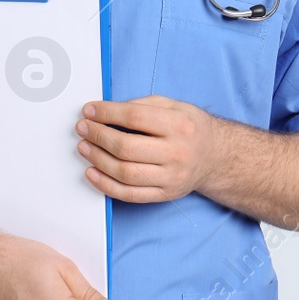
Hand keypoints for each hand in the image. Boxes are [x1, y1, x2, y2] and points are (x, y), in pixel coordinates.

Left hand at [75, 94, 223, 202]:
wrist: (215, 156)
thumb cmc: (190, 127)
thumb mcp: (174, 105)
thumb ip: (143, 105)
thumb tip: (107, 110)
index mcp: (179, 125)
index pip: (134, 118)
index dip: (107, 113)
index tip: (89, 110)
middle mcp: (176, 153)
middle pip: (126, 147)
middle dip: (98, 136)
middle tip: (82, 128)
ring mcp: (171, 177)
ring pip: (125, 173)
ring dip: (97, 159)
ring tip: (83, 147)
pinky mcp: (165, 195)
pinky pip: (129, 194)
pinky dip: (106, 186)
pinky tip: (92, 173)